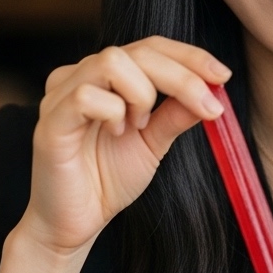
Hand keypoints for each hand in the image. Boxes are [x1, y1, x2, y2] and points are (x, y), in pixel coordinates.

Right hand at [20, 36, 230, 256]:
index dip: (188, 56)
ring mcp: (61, 96)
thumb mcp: (153, 143)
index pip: (149, 47)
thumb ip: (175, 115)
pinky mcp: (50, 121)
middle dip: (182, 76)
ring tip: (140, 125)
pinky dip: (113, 112)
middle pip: (136, 51)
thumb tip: (211, 91)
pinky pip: (86, 96)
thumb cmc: (105, 181)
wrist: (73, 225)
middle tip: (208, 108)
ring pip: (111, 62)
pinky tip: (116, 133)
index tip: (222, 76)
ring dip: (141, 94)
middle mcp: (79, 76)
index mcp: (103, 77)